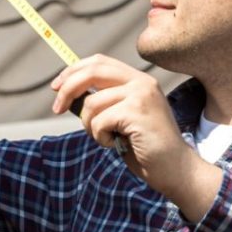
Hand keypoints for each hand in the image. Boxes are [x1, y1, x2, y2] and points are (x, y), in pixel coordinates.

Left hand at [50, 55, 221, 219]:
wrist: (176, 170)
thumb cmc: (146, 148)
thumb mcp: (122, 118)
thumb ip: (104, 102)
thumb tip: (69, 94)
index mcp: (138, 80)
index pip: (99, 61)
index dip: (73, 71)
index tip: (56, 86)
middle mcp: (141, 82)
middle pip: (92, 71)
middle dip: (68, 88)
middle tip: (56, 109)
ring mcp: (141, 95)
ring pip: (92, 103)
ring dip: (89, 125)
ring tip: (106, 138)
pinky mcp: (137, 111)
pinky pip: (99, 120)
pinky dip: (99, 136)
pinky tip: (114, 144)